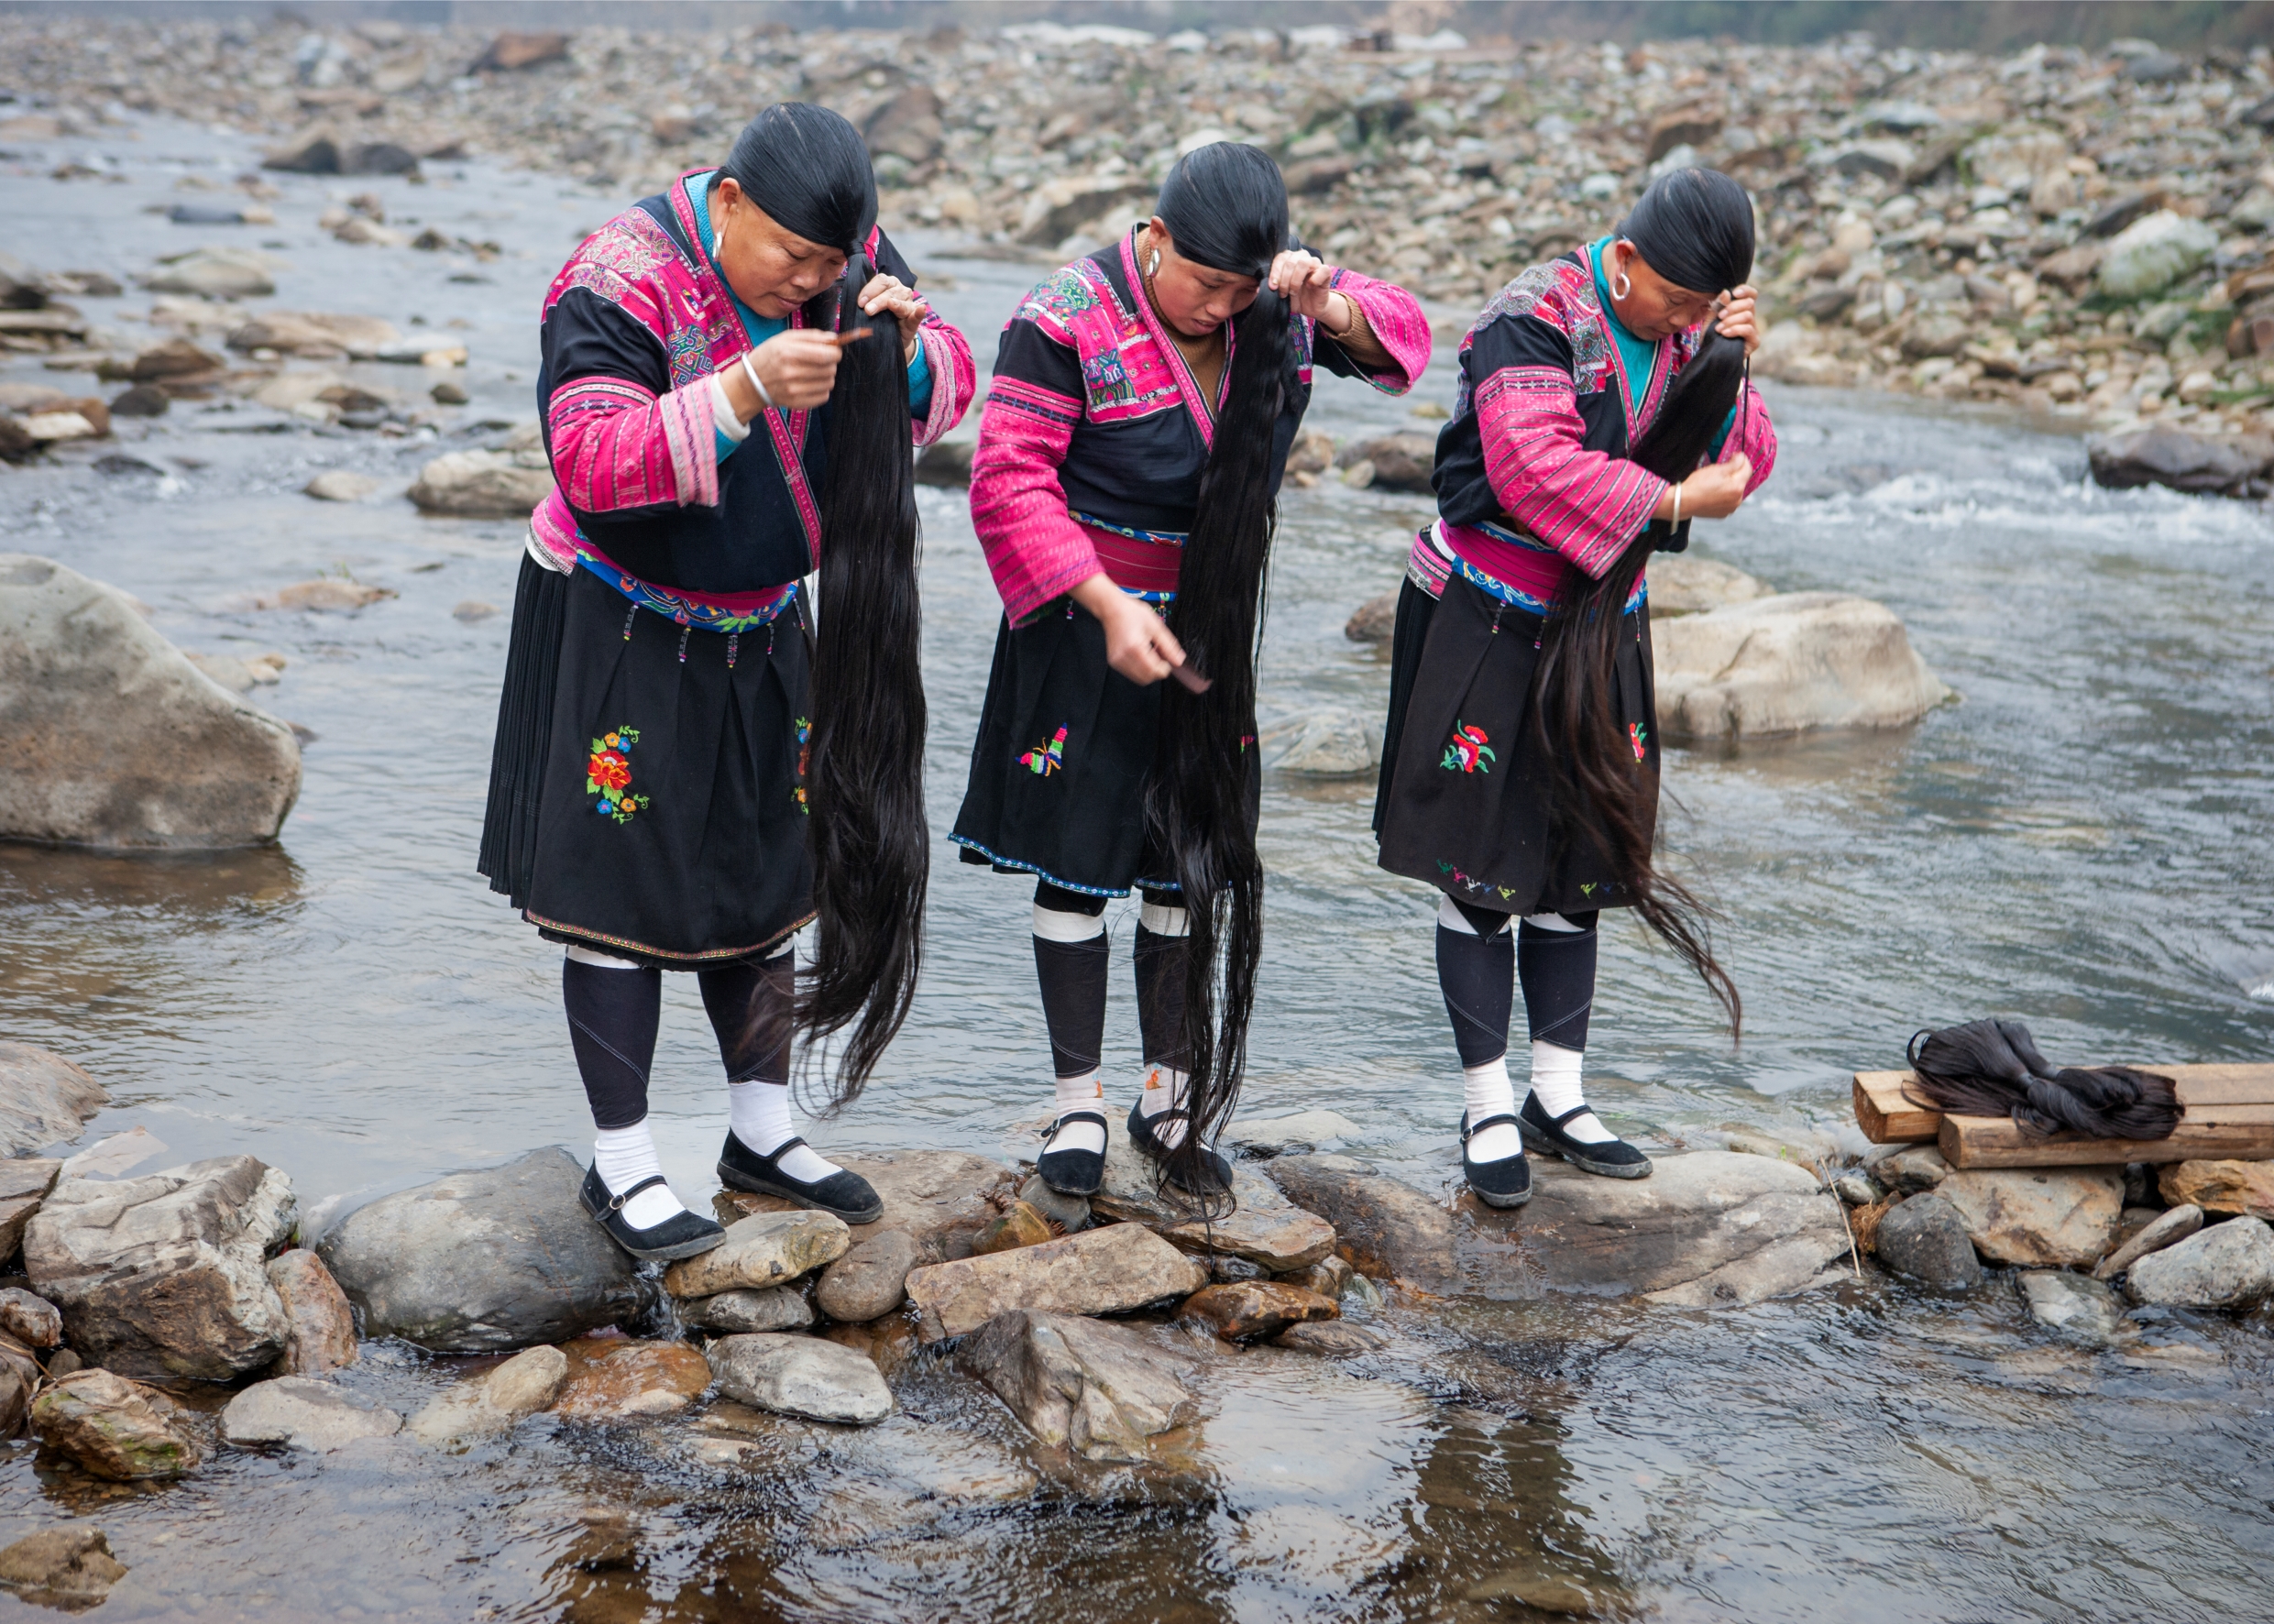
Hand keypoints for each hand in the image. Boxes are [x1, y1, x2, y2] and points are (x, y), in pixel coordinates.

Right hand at [721, 329, 842, 417]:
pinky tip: (810, 384)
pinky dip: (821, 389)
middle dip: (830, 363)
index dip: (836, 352)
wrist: (751, 382)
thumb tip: (835, 338)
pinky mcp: (797, 403)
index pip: (826, 354)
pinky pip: (824, 397)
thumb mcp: (785, 338)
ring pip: (829, 383)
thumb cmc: (770, 355)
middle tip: (820, 361)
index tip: (834, 350)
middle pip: (830, 369)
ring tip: (813, 372)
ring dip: (826, 376)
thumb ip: (811, 336)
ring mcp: (793, 390)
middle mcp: (791, 372)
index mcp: (788, 352)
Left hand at [859, 272, 928, 362]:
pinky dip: (919, 313)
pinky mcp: (914, 321)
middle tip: (868, 309)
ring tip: (890, 305)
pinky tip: (921, 309)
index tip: (860, 302)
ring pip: (902, 302)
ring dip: (895, 304)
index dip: (869, 289)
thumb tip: (854, 301)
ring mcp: (909, 305)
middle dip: (878, 299)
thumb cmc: (877, 318)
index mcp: (889, 284)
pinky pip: (917, 316)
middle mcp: (901, 291)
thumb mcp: (869, 307)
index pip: (881, 280)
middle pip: (890, 291)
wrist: (888, 338)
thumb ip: (864, 301)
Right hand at [1071, 571, 1185, 684]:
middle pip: (1147, 678)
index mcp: (1135, 648)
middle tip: (1159, 654)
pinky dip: (1140, 668)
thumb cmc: (1132, 613)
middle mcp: (1123, 657)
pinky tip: (1141, 654)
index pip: (1154, 671)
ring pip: (1139, 678)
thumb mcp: (1156, 627)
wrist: (1112, 609)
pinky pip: (1131, 673)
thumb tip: (1178, 661)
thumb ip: (1169, 646)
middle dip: (1157, 670)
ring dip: (1148, 670)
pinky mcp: (1114, 662)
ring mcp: (1117, 661)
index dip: (1165, 668)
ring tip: (1149, 652)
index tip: (1168, 659)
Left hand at [1266, 249, 1336, 322]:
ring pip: (1304, 263)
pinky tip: (1310, 287)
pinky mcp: (1326, 272)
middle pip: (1290, 261)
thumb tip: (1257, 287)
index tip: (1272, 287)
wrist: (1310, 308)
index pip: (1280, 257)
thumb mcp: (1280, 292)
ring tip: (1293, 292)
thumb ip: (1272, 286)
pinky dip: (1314, 279)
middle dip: (1284, 280)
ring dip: (1296, 280)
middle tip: (1283, 293)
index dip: (1275, 272)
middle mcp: (1302, 257)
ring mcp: (1315, 263)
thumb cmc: (1295, 298)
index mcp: (1290, 259)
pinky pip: (1322, 270)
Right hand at [1658, 451, 1752, 521]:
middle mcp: (1738, 500)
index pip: (1747, 469)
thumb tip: (1742, 458)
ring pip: (1735, 492)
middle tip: (1721, 469)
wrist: (1683, 502)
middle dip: (1735, 474)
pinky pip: (1728, 502)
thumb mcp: (1717, 469)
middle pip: (1742, 481)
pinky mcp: (1722, 514)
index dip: (1741, 460)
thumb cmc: (1698, 485)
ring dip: (1730, 485)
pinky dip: (1724, 496)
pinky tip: (1713, 493)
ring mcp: (1730, 509)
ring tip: (1716, 482)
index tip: (1733, 457)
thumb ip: (1734, 463)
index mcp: (1737, 487)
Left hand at [1714, 285, 1759, 356]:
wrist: (1709, 355)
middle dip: (1732, 308)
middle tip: (1720, 317)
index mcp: (1741, 309)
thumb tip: (1726, 292)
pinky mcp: (1755, 341)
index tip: (1735, 293)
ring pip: (1748, 315)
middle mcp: (1750, 317)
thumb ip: (1719, 304)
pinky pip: (1748, 329)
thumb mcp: (1712, 317)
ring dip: (1730, 321)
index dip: (1746, 290)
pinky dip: (1735, 330)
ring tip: (1719, 329)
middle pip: (1749, 303)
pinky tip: (1725, 334)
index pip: (1751, 294)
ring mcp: (1753, 329)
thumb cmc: (1712, 335)